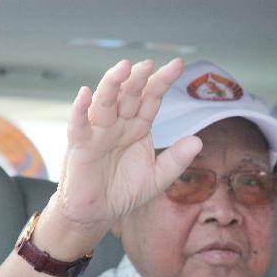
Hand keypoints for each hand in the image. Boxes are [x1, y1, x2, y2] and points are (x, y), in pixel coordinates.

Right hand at [51, 58, 202, 234]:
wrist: (97, 213)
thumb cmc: (124, 191)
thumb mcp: (157, 179)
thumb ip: (176, 160)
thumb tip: (198, 141)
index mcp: (139, 127)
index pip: (152, 98)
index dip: (163, 82)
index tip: (178, 65)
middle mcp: (119, 123)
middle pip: (129, 95)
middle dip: (138, 79)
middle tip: (148, 63)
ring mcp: (98, 131)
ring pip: (104, 102)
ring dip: (112, 84)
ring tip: (123, 68)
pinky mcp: (80, 145)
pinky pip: (79, 124)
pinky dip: (80, 109)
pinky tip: (85, 94)